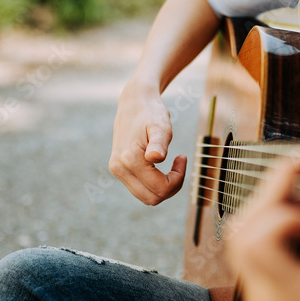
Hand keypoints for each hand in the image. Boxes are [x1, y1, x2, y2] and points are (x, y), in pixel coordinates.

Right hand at [108, 79, 186, 204]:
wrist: (133, 102)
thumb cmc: (151, 112)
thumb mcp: (161, 124)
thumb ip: (159, 142)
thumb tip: (156, 158)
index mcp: (129, 160)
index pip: (160, 188)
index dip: (177, 179)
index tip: (182, 157)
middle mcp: (119, 169)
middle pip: (152, 198)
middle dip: (171, 187)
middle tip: (179, 164)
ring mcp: (117, 171)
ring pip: (146, 197)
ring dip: (163, 187)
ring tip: (172, 166)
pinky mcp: (118, 170)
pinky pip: (140, 189)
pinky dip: (154, 184)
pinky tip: (161, 167)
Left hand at [227, 147, 299, 300]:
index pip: (262, 243)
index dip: (284, 212)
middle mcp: (266, 296)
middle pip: (242, 229)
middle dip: (272, 184)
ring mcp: (254, 295)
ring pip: (238, 232)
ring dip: (267, 198)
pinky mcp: (253, 294)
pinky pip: (248, 244)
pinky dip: (269, 217)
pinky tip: (298, 208)